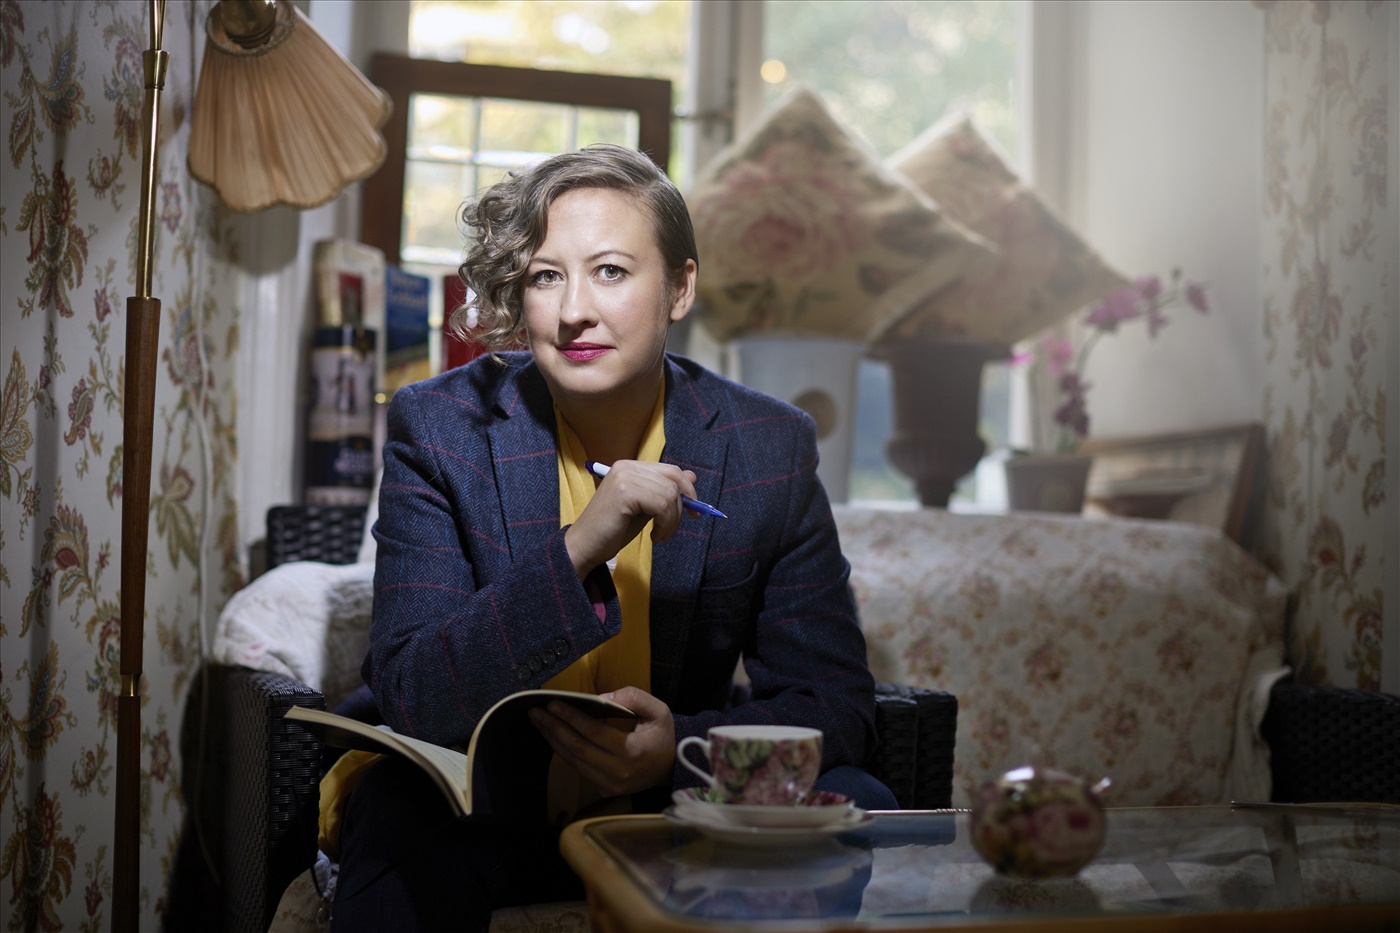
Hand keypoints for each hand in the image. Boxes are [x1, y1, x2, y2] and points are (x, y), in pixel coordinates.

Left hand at [527, 686, 675, 798]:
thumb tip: (601, 698)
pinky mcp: (604, 789)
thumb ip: (633, 698)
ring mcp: (610, 784)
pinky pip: (579, 768)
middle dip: (554, 728)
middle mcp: (619, 772)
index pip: (594, 733)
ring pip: (574, 761)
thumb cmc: (662, 735)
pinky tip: (552, 736)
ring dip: (553, 740)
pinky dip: (563, 751)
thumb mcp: (659, 710)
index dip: (571, 718)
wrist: (671, 767)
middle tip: (535, 711)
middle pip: (578, 749)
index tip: (552, 704)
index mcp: (633, 752)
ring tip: (538, 721)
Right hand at [564, 460, 698, 577]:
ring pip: (670, 494)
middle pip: (674, 479)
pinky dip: (665, 524)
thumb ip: (664, 491)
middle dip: (681, 506)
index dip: (687, 490)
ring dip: (671, 521)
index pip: (671, 470)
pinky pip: (662, 505)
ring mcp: (625, 477)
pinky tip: (654, 536)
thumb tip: (693, 476)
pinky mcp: (624, 492)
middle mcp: (627, 466)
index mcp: (630, 467)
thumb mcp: (646, 508)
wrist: (585, 545)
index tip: (692, 513)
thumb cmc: (614, 529)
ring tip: (660, 535)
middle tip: (672, 528)